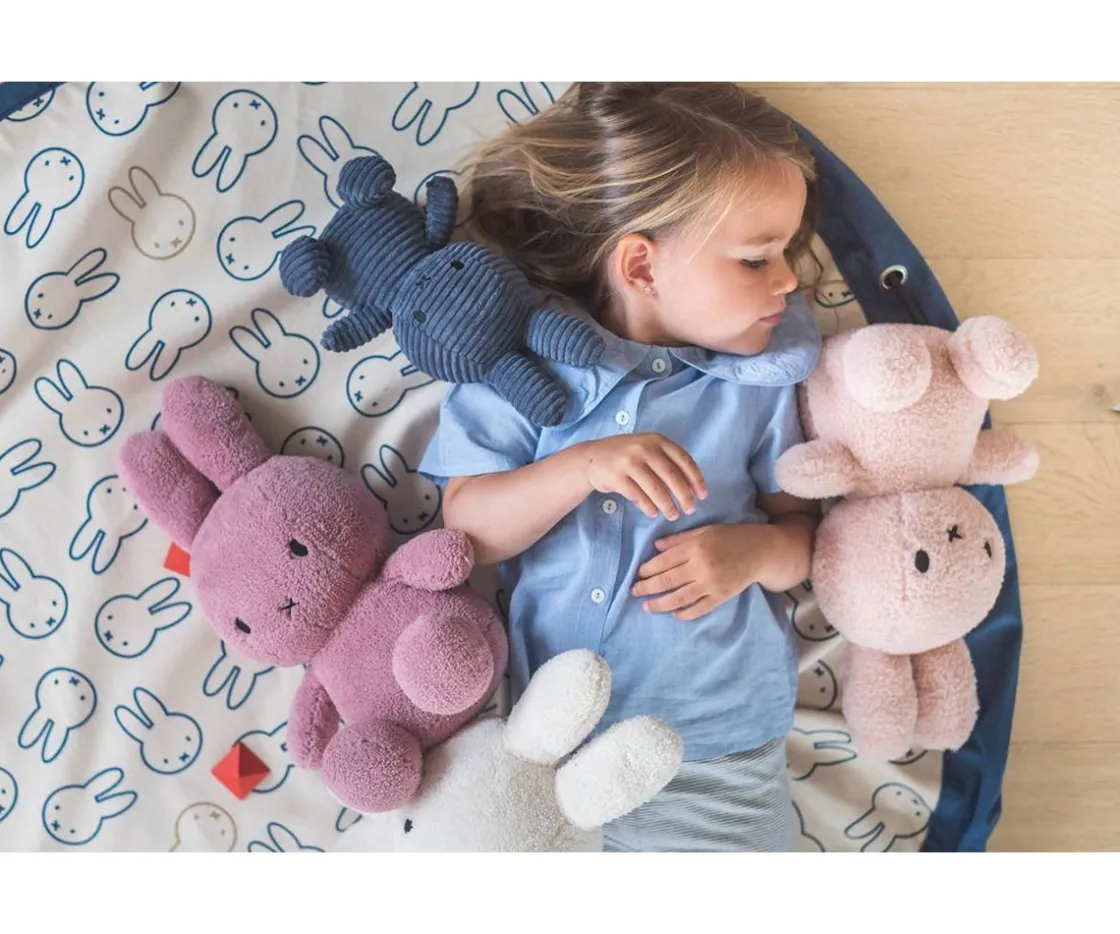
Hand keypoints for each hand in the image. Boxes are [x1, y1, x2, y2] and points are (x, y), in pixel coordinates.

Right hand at [581, 434, 706, 520]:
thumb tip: (692, 486)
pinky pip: (638, 495)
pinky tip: (654, 513)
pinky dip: (648, 506)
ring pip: (656, 488)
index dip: (696, 479)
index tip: (703, 495)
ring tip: (673, 515)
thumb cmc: (626, 456)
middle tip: (690, 510)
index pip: (684, 460)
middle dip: (684, 496)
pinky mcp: (616, 476)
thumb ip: (668, 461)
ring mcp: (629, 462)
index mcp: (657, 440)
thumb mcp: (648, 449)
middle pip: (672, 476)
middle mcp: (644, 448)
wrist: (591, 458)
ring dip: (667, 505)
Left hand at [631, 524, 767, 619]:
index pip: (664, 561)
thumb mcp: (703, 531)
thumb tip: (655, 546)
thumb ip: (679, 540)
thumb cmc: (729, 538)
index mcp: (695, 547)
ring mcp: (711, 584)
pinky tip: (674, 614)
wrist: (759, 551)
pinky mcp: (721, 596)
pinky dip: (686, 613)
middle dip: (647, 587)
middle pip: (668, 581)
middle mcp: (701, 566)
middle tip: (634, 592)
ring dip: (660, 604)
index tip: (637, 574)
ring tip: (647, 607)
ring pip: (680, 598)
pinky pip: (700, 608)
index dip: (648, 569)